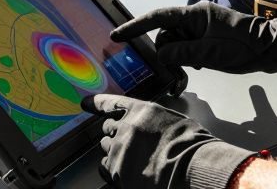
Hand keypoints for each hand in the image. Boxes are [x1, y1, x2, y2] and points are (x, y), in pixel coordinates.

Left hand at [81, 94, 254, 188]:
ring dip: (114, 152)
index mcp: (142, 111)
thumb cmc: (191, 147)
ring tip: (132, 160)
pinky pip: (103, 167)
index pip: (112, 102)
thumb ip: (155, 122)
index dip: (96, 103)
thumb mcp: (175, 121)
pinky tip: (124, 172)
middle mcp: (126, 126)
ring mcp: (119, 148)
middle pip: (108, 128)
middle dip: (115, 135)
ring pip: (105, 147)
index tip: (85, 103)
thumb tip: (151, 129)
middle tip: (129, 145)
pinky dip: (111, 170)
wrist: (190, 168)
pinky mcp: (116, 170)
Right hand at [111, 2, 276, 76]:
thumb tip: (162, 54)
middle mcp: (195, 18)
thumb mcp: (210, 52)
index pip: (158, 17)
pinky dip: (188, 58)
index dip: (136, 26)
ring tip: (197, 67)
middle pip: (166, 35)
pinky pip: (186, 47)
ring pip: (175, 44)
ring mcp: (201, 28)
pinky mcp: (206, 37)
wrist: (270, 49)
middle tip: (185, 67)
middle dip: (169, 52)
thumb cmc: (243, 47)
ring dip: (180, 57)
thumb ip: (182, 52)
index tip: (118, 35)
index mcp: (194, 14)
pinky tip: (201, 65)